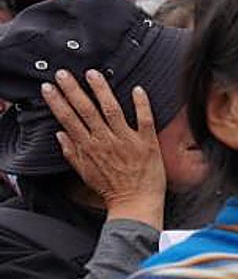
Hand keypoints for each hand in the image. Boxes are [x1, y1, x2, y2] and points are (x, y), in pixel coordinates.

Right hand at [44, 69, 166, 227]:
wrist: (136, 204)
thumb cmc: (112, 189)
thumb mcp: (85, 173)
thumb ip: (71, 152)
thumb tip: (59, 134)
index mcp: (89, 148)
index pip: (69, 119)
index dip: (57, 102)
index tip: (49, 87)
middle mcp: (106, 141)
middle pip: (86, 110)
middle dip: (73, 90)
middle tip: (64, 74)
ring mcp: (127, 141)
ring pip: (112, 110)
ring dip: (101, 90)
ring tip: (92, 74)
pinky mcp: (147, 143)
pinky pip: (144, 120)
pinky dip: (141, 104)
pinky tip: (137, 89)